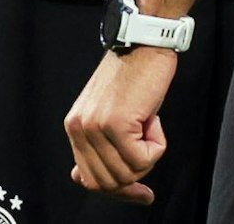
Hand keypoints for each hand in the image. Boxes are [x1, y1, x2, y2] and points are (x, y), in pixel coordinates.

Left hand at [65, 47, 177, 203]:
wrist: (146, 40)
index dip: (118, 191)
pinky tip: (155, 119)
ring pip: (128, 172)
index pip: (89, 179)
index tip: (142, 193)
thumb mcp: (112, 110)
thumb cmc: (137, 72)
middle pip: (108, 182)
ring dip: (149, 155)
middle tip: (154, 151)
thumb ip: (103, 142)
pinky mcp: (118, 123)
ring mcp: (97, 127)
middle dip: (136, 178)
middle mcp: (80, 129)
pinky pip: (144, 157)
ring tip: (151, 124)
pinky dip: (158, 144)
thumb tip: (96, 182)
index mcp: (75, 127)